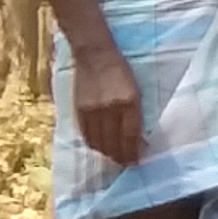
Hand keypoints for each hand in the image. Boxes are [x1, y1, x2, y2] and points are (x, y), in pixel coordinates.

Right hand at [69, 44, 145, 164]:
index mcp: (128, 102)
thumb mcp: (136, 90)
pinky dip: (93, 144)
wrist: (95, 55)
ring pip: (99, 141)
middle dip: (121, 156)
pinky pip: (86, 134)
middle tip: (126, 164)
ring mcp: (92, 110)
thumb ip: (136, 114)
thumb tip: (137, 138)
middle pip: (114, 143)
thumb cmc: (121, 70)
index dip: (133, 152)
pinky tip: (99, 146)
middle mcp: (110, 109)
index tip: (137, 162)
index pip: (130, 136)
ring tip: (113, 157)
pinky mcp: (79, 109)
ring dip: (107, 153)